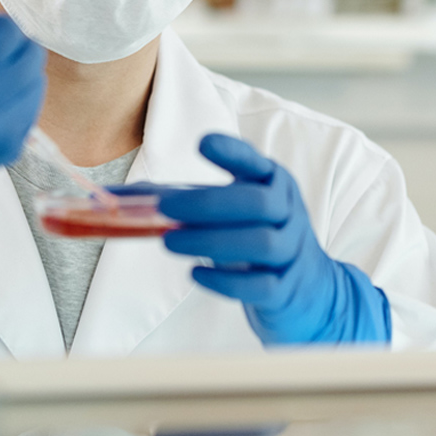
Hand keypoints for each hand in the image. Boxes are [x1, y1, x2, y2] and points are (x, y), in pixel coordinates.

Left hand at [159, 134, 390, 345]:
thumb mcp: (236, 213)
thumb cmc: (261, 241)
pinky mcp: (287, 290)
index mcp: (274, 185)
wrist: (313, 291)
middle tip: (166, 209)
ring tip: (169, 243)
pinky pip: (261, 285)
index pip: (256, 163)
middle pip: (259, 202)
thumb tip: (121, 198)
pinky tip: (195, 273)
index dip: (232, 152)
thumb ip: (185, 202)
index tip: (202, 144)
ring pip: (262, 242)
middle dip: (209, 204)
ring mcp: (292, 252)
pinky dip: (225, 281)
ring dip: (211, 241)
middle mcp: (288, 213)